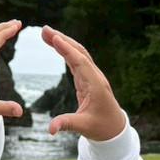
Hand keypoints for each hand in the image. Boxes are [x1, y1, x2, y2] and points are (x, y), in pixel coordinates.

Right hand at [41, 26, 126, 141]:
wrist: (115, 128)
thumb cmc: (101, 128)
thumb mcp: (83, 127)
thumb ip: (66, 124)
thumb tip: (50, 129)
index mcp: (95, 85)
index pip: (80, 62)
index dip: (67, 50)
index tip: (54, 38)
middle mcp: (95, 77)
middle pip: (79, 52)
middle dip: (63, 40)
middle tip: (45, 29)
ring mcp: (92, 76)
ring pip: (78, 54)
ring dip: (63, 42)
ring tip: (46, 34)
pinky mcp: (88, 79)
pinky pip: (77, 60)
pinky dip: (66, 51)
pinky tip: (56, 44)